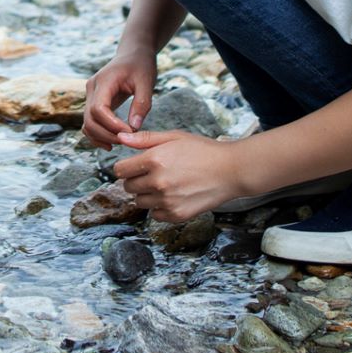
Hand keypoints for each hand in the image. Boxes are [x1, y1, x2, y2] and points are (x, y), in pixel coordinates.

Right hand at [83, 48, 156, 148]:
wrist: (133, 54)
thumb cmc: (140, 65)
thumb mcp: (146, 81)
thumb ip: (142, 103)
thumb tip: (135, 127)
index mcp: (103, 81)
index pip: (98, 109)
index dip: (112, 125)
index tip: (130, 131)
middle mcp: (92, 89)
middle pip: (89, 119)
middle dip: (107, 134)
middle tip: (128, 141)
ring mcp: (91, 96)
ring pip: (87, 124)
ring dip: (101, 137)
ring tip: (122, 142)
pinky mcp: (94, 102)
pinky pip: (90, 122)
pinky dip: (98, 135)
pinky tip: (112, 142)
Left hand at [112, 130, 250, 221]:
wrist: (231, 171)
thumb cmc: (203, 151)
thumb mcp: (174, 137)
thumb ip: (145, 139)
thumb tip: (121, 139)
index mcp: (154, 160)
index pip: (120, 170)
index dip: (126, 167)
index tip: (134, 166)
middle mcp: (158, 182)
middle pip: (128, 187)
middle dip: (136, 180)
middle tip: (153, 174)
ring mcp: (167, 201)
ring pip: (140, 202)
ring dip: (147, 195)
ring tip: (165, 184)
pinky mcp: (177, 215)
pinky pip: (155, 215)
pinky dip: (160, 208)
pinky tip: (173, 196)